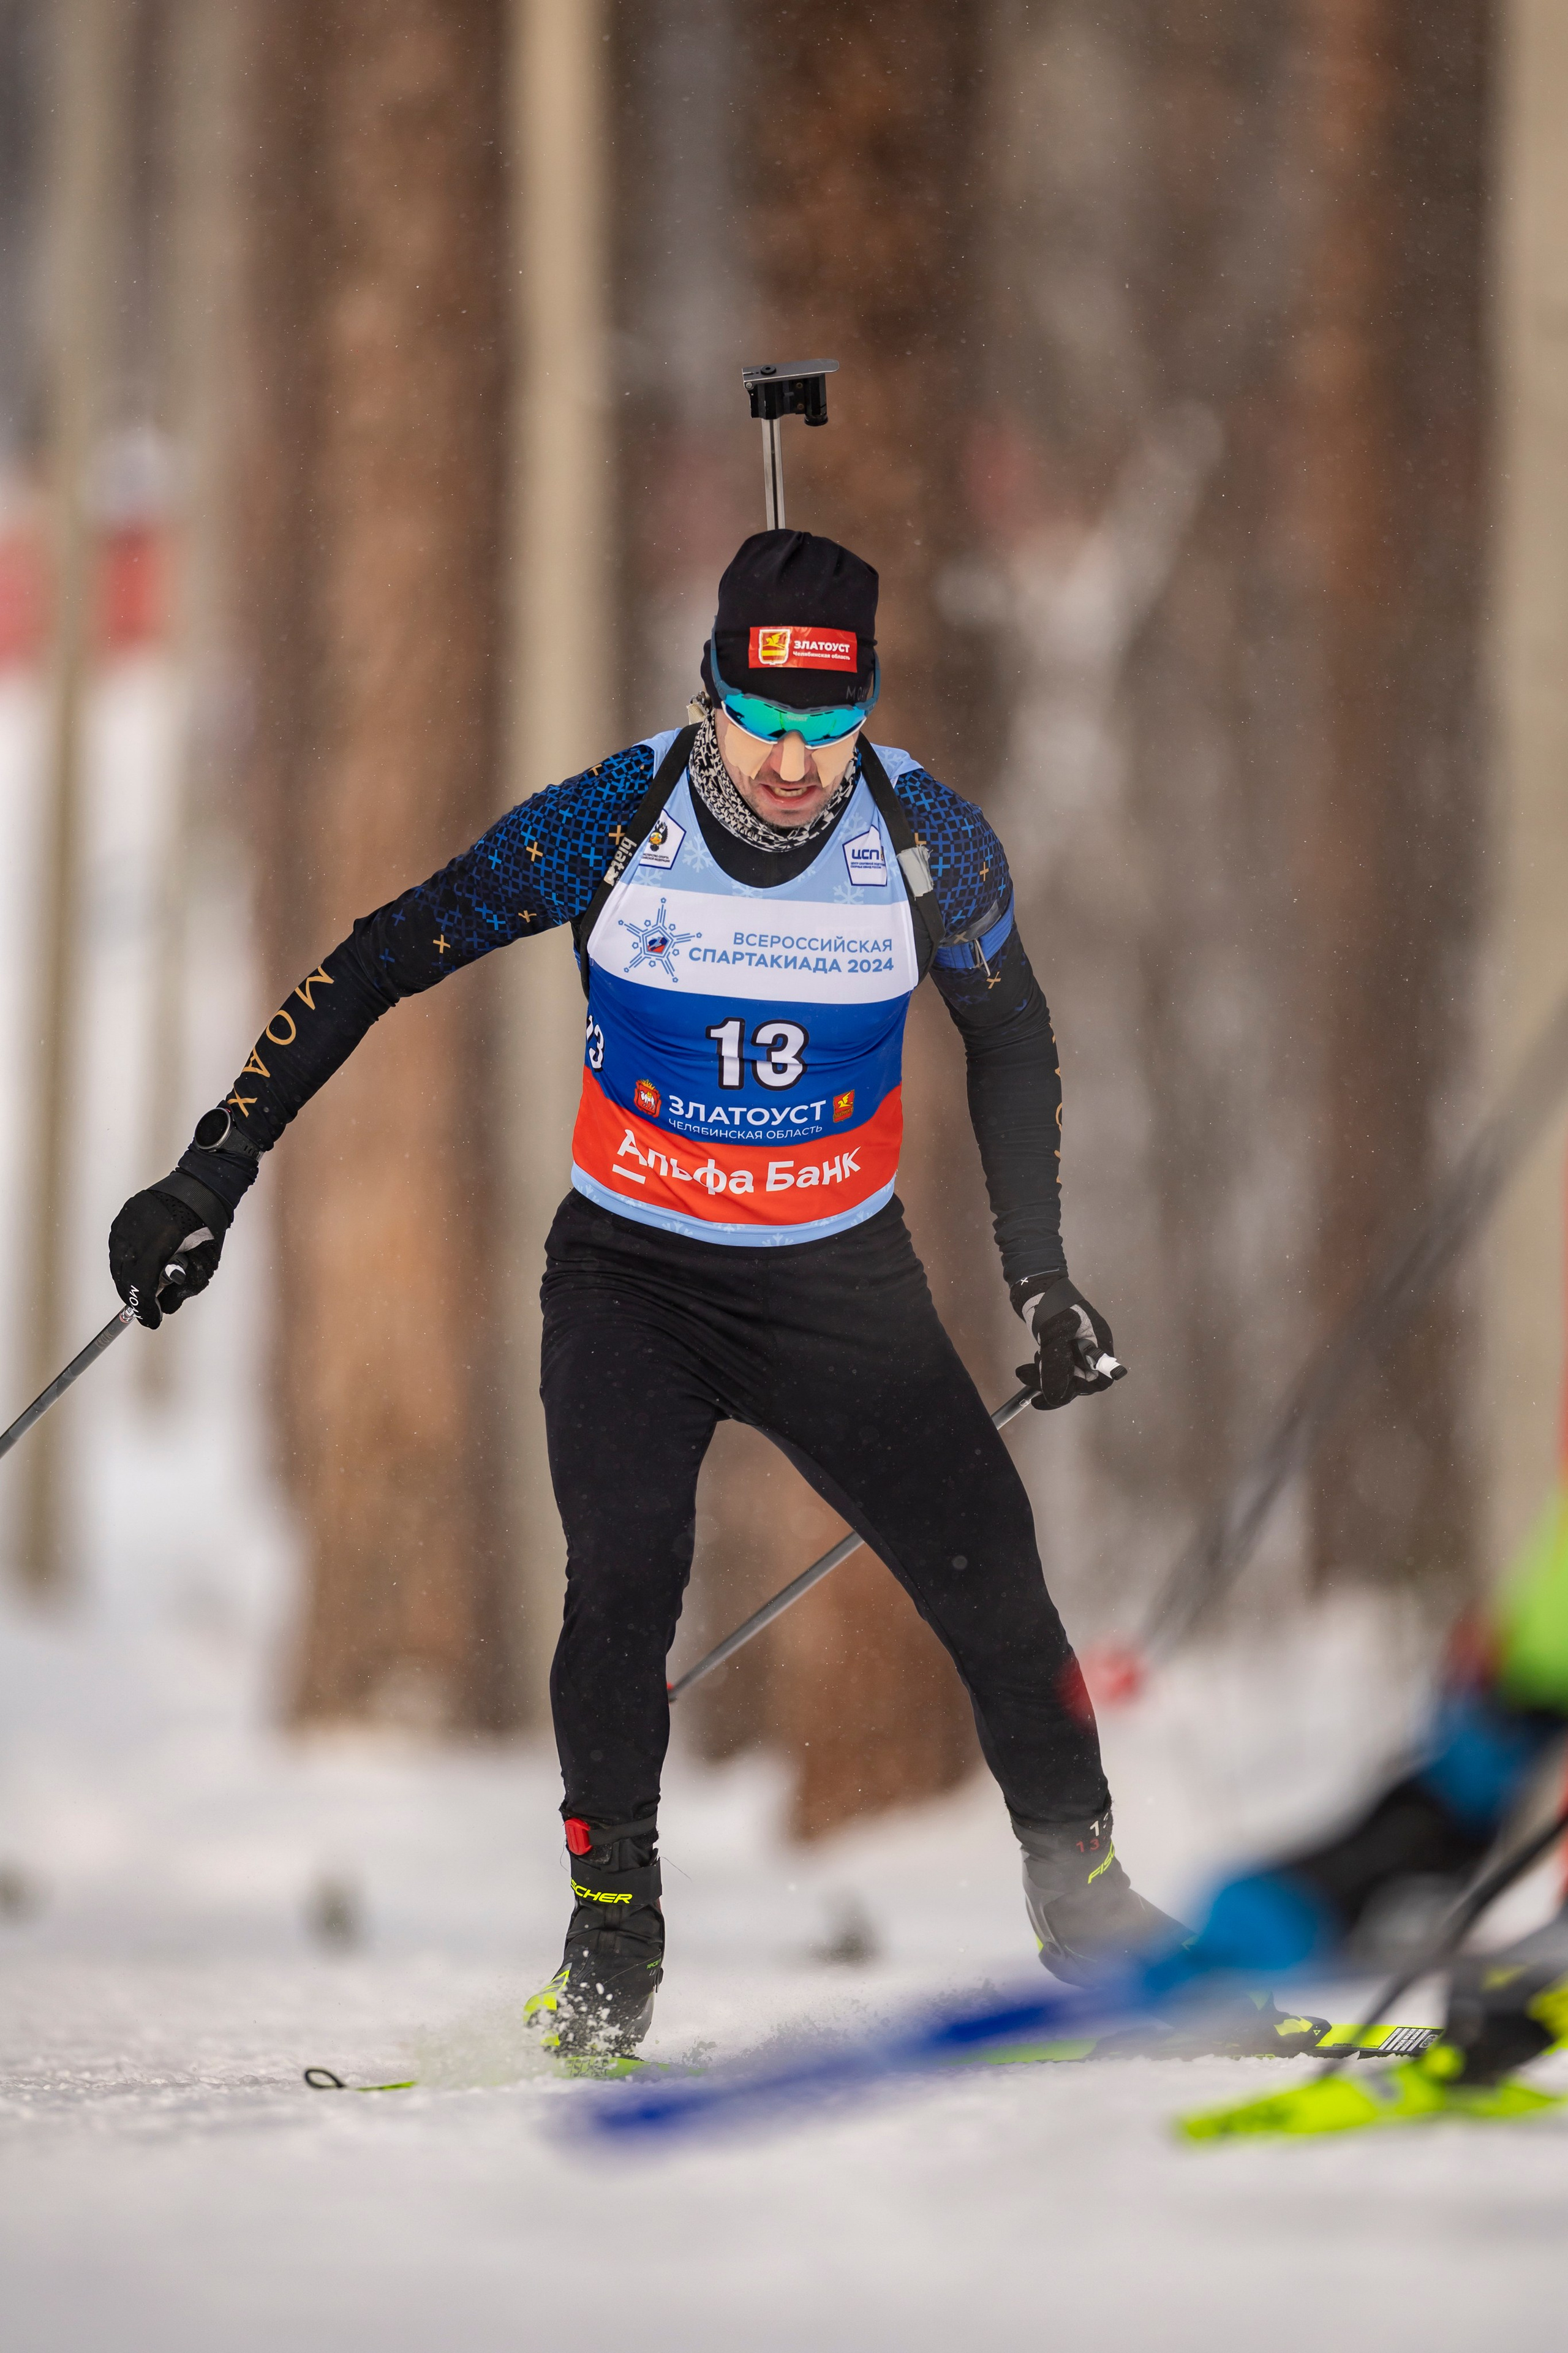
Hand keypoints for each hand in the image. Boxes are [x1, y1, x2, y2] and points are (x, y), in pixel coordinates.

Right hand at [109, 1174, 227, 1329]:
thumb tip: (161, 1307)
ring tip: (140, 1291)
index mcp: (162, 1240)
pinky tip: (136, 1269)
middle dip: (134, 1297)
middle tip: (144, 1310)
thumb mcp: (204, 1264)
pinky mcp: (124, 1214)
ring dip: (126, 1280)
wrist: (201, 1188)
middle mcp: (139, 1229)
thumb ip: (182, 1289)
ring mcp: (128, 1219)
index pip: (142, 1284)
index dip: (145, 1307)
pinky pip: (118, 1245)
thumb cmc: (207, 1229)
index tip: (151, 1321)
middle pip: (125, 1275)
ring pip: (117, 1261)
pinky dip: (125, 1261)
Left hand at [1015, 1277, 1125, 1410]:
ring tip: (1024, 1371)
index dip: (1081, 1388)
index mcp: (1097, 1341)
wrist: (1032, 1282)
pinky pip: (1054, 1366)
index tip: (1059, 1390)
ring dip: (1044, 1378)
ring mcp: (1075, 1345)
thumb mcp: (1053, 1333)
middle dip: (1055, 1384)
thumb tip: (1056, 1396)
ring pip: (1064, 1375)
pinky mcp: (1060, 1344)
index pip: (1100, 1378)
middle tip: (1029, 1380)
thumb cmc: (1049, 1300)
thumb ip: (1057, 1365)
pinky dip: (1041, 1370)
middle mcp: (1090, 1345)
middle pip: (1080, 1380)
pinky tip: (1028, 1366)